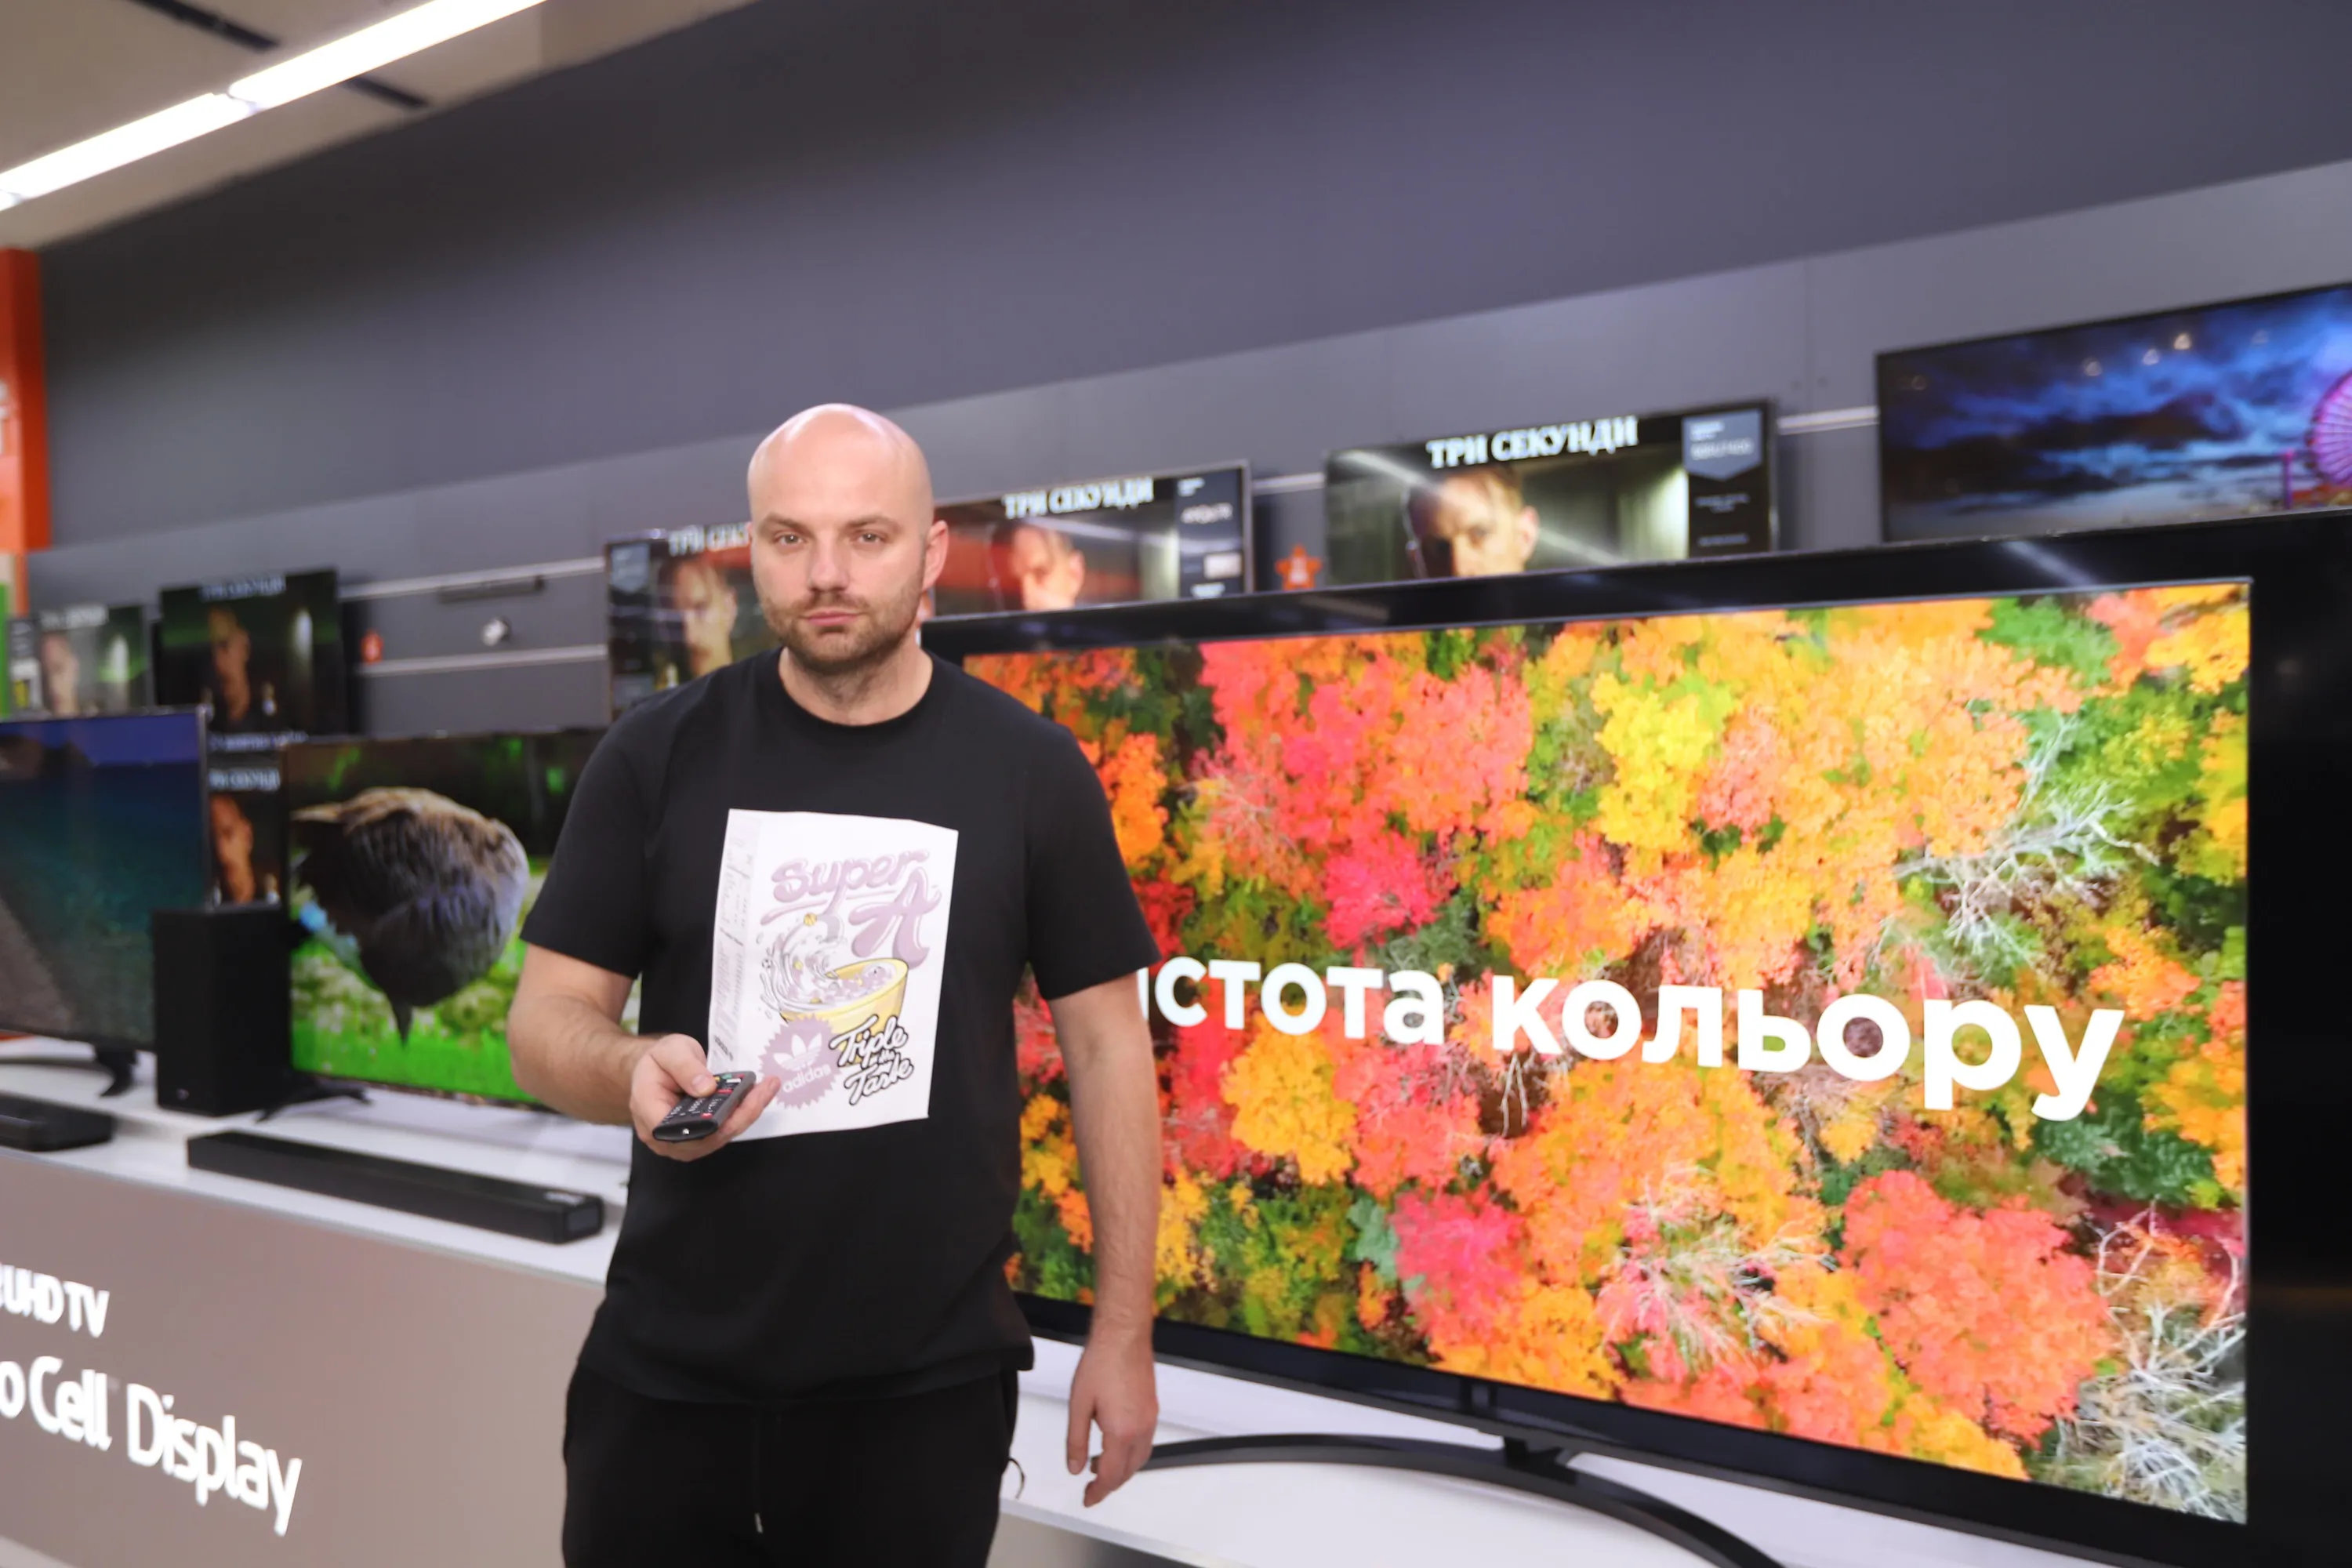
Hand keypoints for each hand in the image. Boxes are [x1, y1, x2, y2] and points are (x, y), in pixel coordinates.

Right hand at [628, 1034, 777, 1160]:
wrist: (655, 1071)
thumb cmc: (657, 1062)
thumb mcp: (669, 1051)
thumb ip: (684, 1067)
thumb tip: (706, 1088)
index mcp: (650, 1115)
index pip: (685, 1131)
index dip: (716, 1123)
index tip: (742, 1102)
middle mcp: (665, 1138)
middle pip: (709, 1137)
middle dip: (742, 1114)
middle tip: (765, 1088)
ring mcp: (683, 1143)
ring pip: (720, 1137)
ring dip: (747, 1114)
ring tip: (767, 1088)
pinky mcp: (699, 1139)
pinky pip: (723, 1131)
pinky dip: (742, 1114)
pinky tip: (757, 1095)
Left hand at [1065, 1326, 1156, 1505]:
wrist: (1123, 1336)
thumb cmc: (1102, 1362)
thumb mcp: (1079, 1405)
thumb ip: (1075, 1441)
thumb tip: (1074, 1466)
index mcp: (1122, 1431)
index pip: (1111, 1475)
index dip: (1098, 1492)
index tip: (1088, 1498)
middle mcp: (1141, 1428)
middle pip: (1129, 1471)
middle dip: (1110, 1483)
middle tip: (1092, 1488)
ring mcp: (1150, 1418)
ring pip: (1140, 1458)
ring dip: (1122, 1469)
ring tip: (1100, 1467)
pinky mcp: (1152, 1408)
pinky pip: (1145, 1442)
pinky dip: (1131, 1453)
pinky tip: (1115, 1445)